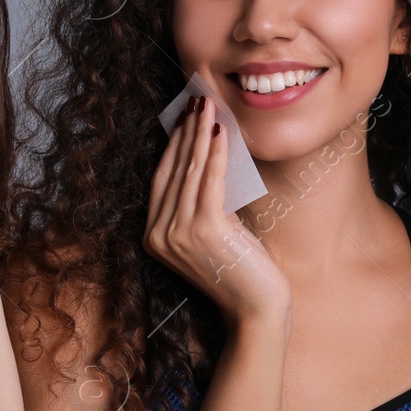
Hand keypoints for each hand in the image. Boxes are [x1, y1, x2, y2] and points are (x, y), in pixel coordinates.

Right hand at [144, 95, 289, 321]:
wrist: (256, 310)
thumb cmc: (241, 272)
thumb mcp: (214, 233)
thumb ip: (203, 204)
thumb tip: (209, 155)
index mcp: (154, 237)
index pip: (162, 179)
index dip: (172, 145)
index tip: (184, 117)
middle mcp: (159, 235)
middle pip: (173, 169)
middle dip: (185, 130)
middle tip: (195, 100)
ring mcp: (177, 234)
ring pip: (190, 170)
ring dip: (199, 133)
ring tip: (207, 106)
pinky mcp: (204, 229)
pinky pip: (210, 180)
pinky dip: (215, 152)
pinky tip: (220, 131)